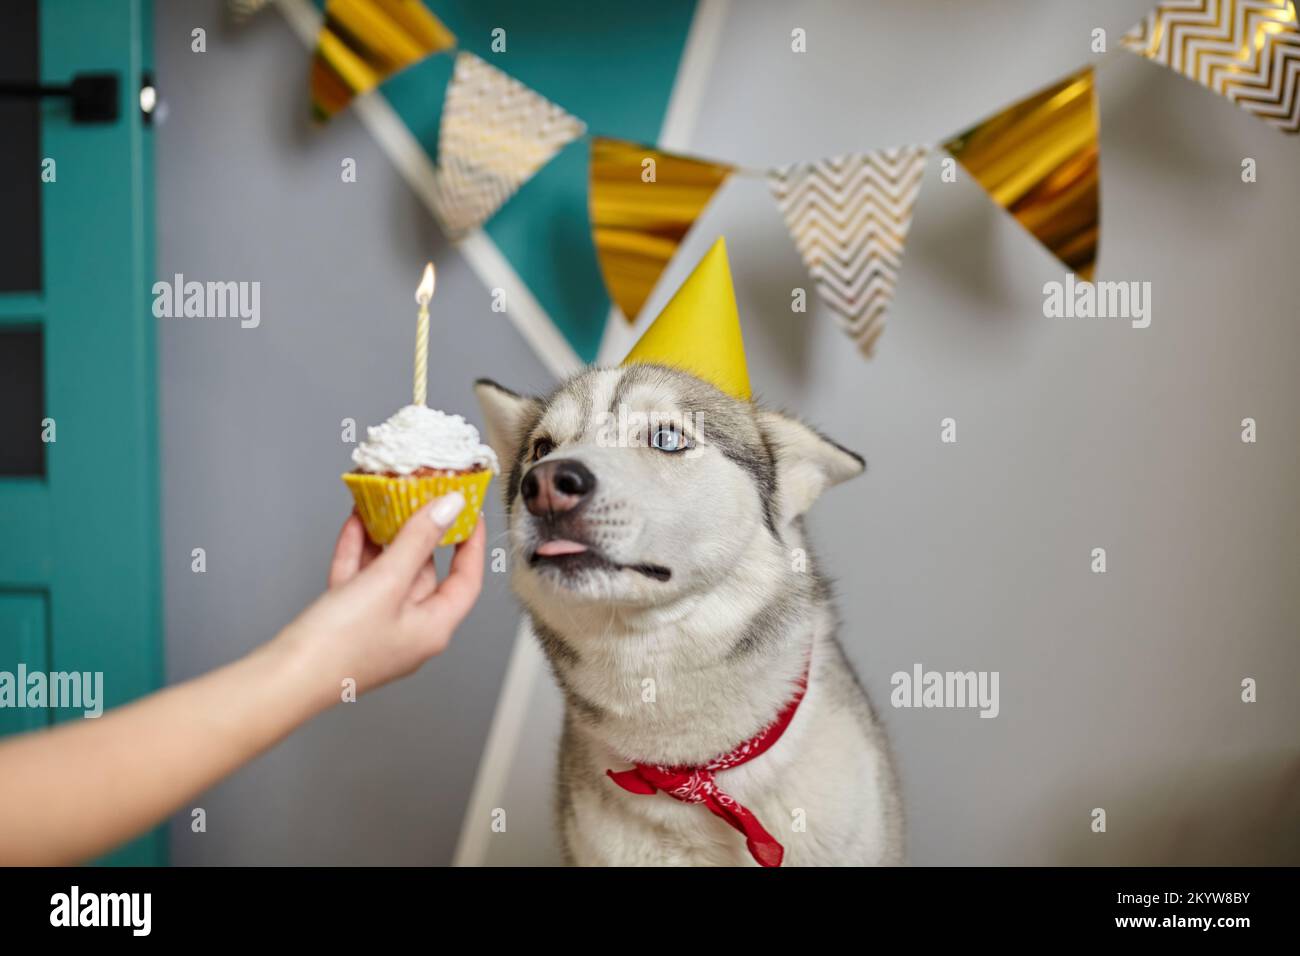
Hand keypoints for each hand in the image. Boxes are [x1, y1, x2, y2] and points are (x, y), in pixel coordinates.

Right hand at [275, 493, 485, 700]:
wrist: (282, 679)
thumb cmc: (340, 644)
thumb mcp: (387, 581)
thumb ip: (419, 540)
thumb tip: (450, 507)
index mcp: (433, 629)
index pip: (466, 580)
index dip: (470, 544)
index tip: (467, 513)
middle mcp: (410, 631)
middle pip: (424, 573)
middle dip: (419, 534)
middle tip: (418, 499)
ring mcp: (377, 627)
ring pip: (388, 574)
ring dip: (385, 539)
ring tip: (384, 503)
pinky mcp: (347, 624)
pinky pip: (360, 581)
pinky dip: (359, 552)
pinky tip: (355, 524)